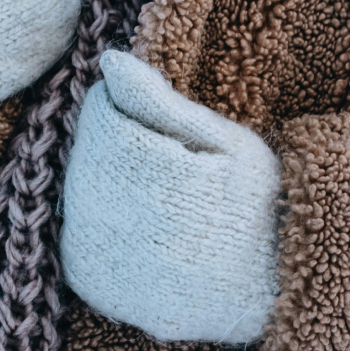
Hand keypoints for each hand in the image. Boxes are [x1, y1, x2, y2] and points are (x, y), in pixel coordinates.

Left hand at [59, 51, 282, 343]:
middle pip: (87, 149)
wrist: (272, 290)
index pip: (102, 109)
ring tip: (166, 197)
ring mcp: (95, 256)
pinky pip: (77, 231)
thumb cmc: (258, 205)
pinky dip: (104, 221)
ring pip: (78, 188)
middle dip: (121, 144)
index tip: (175, 127)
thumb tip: (108, 60)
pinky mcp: (91, 283)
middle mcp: (108, 218)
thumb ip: (158, 101)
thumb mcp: (224, 141)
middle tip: (174, 164)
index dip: (137, 105)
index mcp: (143, 174)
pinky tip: (147, 227)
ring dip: (111, 182)